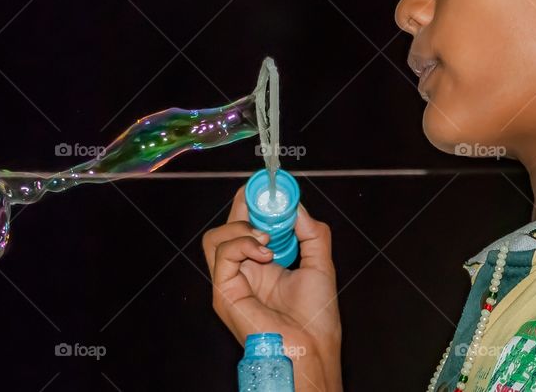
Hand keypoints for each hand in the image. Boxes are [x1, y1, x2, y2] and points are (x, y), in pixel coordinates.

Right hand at [203, 185, 342, 390]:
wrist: (310, 347)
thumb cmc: (316, 318)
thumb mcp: (320, 263)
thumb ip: (310, 232)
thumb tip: (296, 206)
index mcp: (263, 264)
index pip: (249, 224)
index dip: (258, 204)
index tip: (273, 188)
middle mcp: (244, 271)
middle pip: (229, 225)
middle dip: (245, 205)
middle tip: (265, 196)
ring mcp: (231, 281)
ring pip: (215, 237)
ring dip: (240, 227)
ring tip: (264, 237)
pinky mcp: (224, 291)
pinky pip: (220, 254)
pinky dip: (240, 244)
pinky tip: (262, 251)